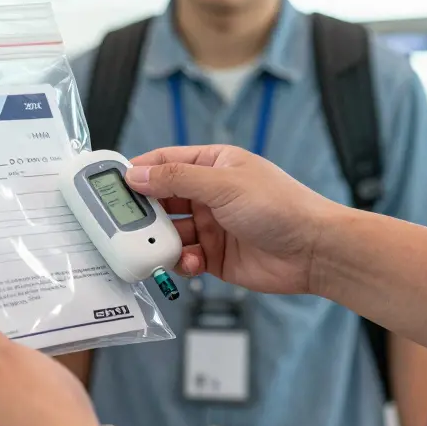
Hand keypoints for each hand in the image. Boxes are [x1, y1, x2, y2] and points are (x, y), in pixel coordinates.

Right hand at [124, 145, 340, 295]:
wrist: (314, 251)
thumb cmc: (280, 207)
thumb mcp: (223, 185)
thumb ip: (176, 180)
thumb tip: (136, 175)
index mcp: (214, 165)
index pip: (166, 162)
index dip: (139, 171)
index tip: (112, 183)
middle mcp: (210, 194)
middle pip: (162, 200)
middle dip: (144, 212)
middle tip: (123, 223)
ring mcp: (212, 226)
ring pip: (170, 232)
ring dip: (161, 240)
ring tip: (155, 247)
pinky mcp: (216, 256)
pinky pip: (185, 257)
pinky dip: (180, 261)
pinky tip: (188, 263)